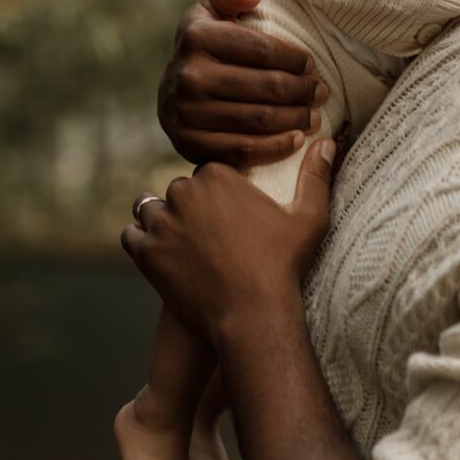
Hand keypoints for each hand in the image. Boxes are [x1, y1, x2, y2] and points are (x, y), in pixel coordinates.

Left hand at [122, 141, 335, 342]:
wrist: (253, 317)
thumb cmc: (283, 266)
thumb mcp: (309, 218)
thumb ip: (316, 175)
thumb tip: (327, 142)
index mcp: (219, 175)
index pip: (208, 171)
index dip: (216, 191)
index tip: (227, 212)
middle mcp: (185, 191)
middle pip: (179, 189)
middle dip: (189, 206)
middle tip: (206, 233)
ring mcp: (162, 222)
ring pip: (151, 208)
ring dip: (161, 220)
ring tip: (180, 240)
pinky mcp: (146, 252)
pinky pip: (132, 236)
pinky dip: (141, 242)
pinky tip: (159, 252)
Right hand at [159, 0, 328, 165]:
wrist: (169, 93)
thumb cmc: (204, 46)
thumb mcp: (210, 9)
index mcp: (196, 37)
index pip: (261, 49)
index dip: (293, 58)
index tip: (311, 64)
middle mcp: (188, 76)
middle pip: (264, 87)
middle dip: (301, 90)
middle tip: (320, 92)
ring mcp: (186, 113)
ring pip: (257, 119)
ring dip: (295, 119)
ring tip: (313, 115)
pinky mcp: (189, 144)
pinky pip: (242, 150)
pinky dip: (275, 148)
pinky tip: (296, 140)